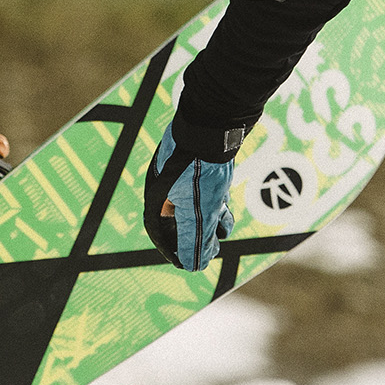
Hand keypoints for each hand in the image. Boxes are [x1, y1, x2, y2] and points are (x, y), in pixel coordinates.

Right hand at [143, 124, 237, 270]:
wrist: (216, 119)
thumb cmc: (202, 164)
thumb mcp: (199, 209)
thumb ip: (195, 238)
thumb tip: (193, 265)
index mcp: (157, 195)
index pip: (159, 230)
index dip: (171, 250)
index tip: (184, 263)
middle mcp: (166, 184)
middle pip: (177, 219)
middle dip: (194, 238)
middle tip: (210, 252)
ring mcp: (184, 172)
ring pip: (195, 204)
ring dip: (209, 222)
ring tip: (223, 231)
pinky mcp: (201, 163)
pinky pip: (205, 190)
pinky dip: (215, 203)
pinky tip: (227, 210)